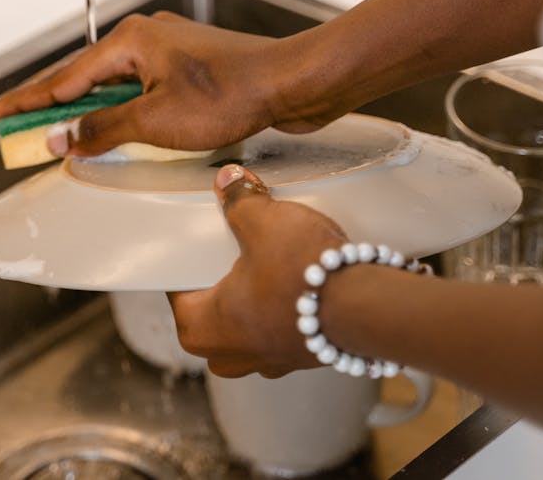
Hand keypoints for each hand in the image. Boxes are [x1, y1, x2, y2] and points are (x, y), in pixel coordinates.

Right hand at [0, 11, 340, 155]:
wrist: (292, 83)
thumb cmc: (233, 95)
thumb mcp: (156, 121)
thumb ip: (102, 129)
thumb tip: (60, 139)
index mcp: (130, 41)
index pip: (61, 78)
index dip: (23, 102)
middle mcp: (146, 38)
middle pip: (82, 77)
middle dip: (47, 105)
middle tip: (11, 127)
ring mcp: (169, 52)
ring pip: (112, 84)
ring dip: (85, 110)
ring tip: (52, 133)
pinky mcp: (190, 69)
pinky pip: (139, 90)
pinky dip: (118, 110)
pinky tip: (112, 128)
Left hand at [169, 164, 349, 377]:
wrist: (365, 307)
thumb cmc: (302, 274)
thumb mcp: (263, 223)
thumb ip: (239, 200)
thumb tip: (228, 180)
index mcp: (203, 329)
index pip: (177, 296)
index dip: (185, 267)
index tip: (196, 246)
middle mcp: (232, 355)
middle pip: (211, 317)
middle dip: (220, 289)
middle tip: (231, 255)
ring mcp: (271, 362)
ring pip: (247, 331)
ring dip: (253, 304)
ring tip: (268, 268)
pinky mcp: (303, 358)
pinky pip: (282, 333)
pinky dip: (285, 312)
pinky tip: (299, 284)